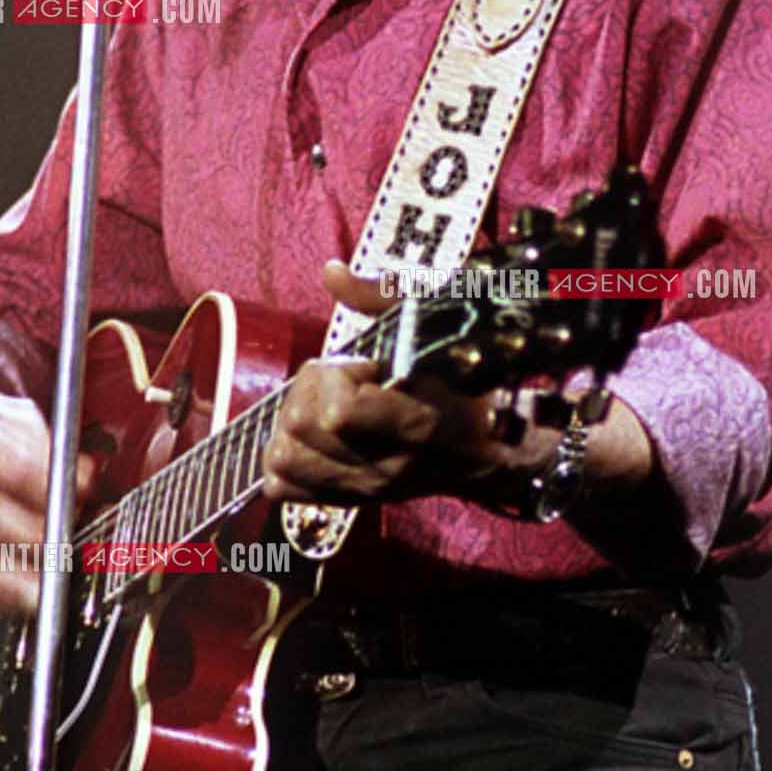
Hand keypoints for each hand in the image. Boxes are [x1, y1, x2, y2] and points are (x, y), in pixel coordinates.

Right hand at [0, 366, 94, 615]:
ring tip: (41, 593)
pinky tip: (10, 598)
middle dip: (26, 539)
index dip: (49, 490)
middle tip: (62, 553)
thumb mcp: (11, 416)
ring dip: (5, 579)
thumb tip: (86, 479)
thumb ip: (51, 447)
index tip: (78, 502)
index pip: (9, 463)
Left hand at [261, 262, 504, 507]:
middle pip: (301, 429)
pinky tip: (308, 436)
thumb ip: (379, 299)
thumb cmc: (463, 384)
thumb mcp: (432, 331)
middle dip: (309, 391)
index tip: (363, 365)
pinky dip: (284, 459)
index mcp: (414, 424)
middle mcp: (385, 465)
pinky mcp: (349, 499)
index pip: (338, 414)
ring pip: (283, 460)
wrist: (488, 453)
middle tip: (338, 381)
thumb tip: (331, 272)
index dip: (337, 378)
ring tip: (320, 407)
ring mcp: (364, 488)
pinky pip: (284, 488)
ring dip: (290, 424)